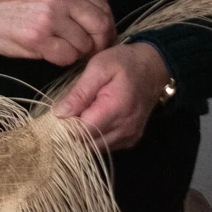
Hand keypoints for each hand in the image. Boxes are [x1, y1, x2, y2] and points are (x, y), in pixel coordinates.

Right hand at [0, 0, 116, 65]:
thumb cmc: (14, 6)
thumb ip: (72, 0)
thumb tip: (100, 23)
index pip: (102, 6)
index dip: (107, 27)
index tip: (103, 38)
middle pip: (100, 25)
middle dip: (100, 43)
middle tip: (91, 52)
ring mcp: (49, 16)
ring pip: (84, 44)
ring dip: (77, 53)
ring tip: (63, 50)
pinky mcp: (38, 37)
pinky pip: (67, 56)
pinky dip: (63, 60)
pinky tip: (51, 54)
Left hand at [52, 42, 172, 149]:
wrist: (154, 67)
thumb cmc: (125, 63)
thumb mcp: (98, 68)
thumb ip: (79, 92)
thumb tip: (59, 113)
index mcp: (115, 110)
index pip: (80, 133)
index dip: (64, 126)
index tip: (57, 113)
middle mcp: (124, 129)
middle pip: (86, 144)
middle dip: (71, 132)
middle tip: (66, 112)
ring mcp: (129, 137)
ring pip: (95, 148)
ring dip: (82, 136)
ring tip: (79, 114)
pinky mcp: (131, 139)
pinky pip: (106, 146)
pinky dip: (94, 137)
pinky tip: (92, 120)